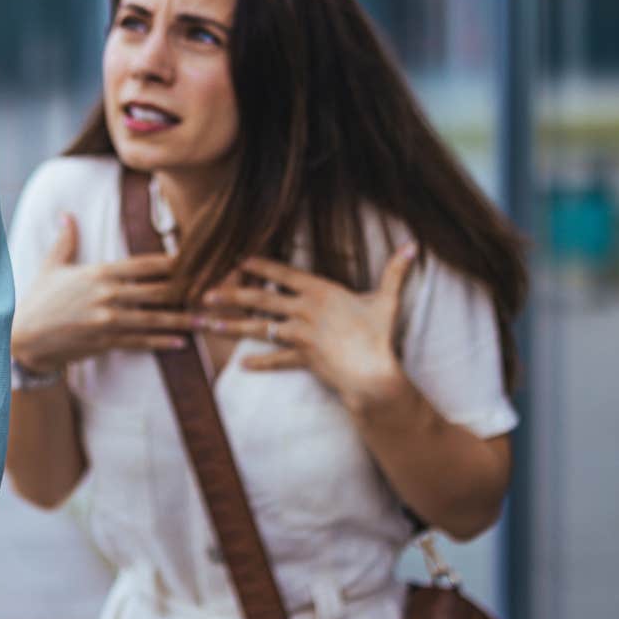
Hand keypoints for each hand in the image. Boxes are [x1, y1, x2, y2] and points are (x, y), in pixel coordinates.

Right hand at [9, 213, 191, 375]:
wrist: (23, 337)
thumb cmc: (38, 299)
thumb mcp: (51, 266)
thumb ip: (66, 240)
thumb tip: (67, 214)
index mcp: (99, 273)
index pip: (144, 264)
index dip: (173, 261)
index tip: (196, 259)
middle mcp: (108, 295)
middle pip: (158, 291)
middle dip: (188, 291)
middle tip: (215, 291)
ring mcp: (108, 320)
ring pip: (154, 319)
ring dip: (184, 320)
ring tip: (207, 321)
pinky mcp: (105, 342)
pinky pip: (141, 342)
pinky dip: (163, 342)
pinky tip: (182, 342)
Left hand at [197, 242, 417, 409]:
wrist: (374, 373)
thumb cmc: (380, 335)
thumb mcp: (387, 300)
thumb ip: (395, 271)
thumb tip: (414, 245)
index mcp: (320, 292)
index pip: (283, 274)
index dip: (260, 265)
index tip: (237, 260)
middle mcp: (304, 311)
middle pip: (260, 299)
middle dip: (231, 295)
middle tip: (205, 293)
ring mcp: (300, 336)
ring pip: (259, 328)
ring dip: (232, 326)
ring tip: (208, 324)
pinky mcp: (302, 359)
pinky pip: (276, 360)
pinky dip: (260, 363)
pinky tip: (242, 365)